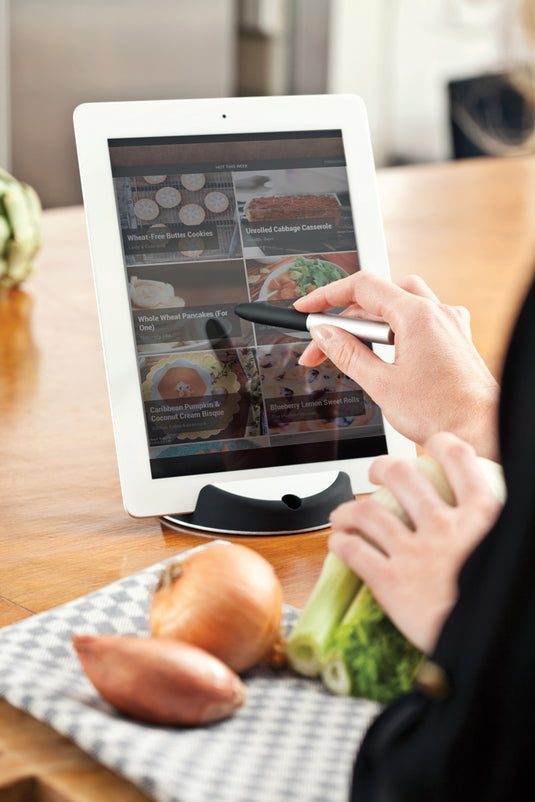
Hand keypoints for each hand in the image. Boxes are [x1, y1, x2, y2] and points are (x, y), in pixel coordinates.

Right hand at [295, 272, 499, 459]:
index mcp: (418, 316)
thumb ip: (347, 354)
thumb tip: (324, 335)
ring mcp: (447, 323)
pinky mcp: (453, 336)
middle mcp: (436, 312)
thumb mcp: (381, 385)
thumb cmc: (443, 412)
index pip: (362, 287)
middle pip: (377, 298)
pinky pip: (416, 318)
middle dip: (343, 321)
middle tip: (320, 347)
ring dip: (368, 324)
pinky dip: (392, 329)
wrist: (482, 429)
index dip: (326, 296)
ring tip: (350, 352)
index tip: (306, 307)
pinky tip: (383, 354)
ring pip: (397, 305)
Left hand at [328, 433, 502, 653]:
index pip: (460, 461)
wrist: (490, 649)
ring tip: (344, 514)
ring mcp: (415, 553)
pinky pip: (355, 552)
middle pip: (402, 476)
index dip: (442, 446)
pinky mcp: (392, 583)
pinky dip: (340, 544)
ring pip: (369, 512)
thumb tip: (489, 517)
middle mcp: (445, 527)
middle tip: (376, 472)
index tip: (434, 446)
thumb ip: (495, 530)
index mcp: (483, 517)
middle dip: (382, 467)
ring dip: (349, 509)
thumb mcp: (512, 553)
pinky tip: (339, 544)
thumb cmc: (501, 607)